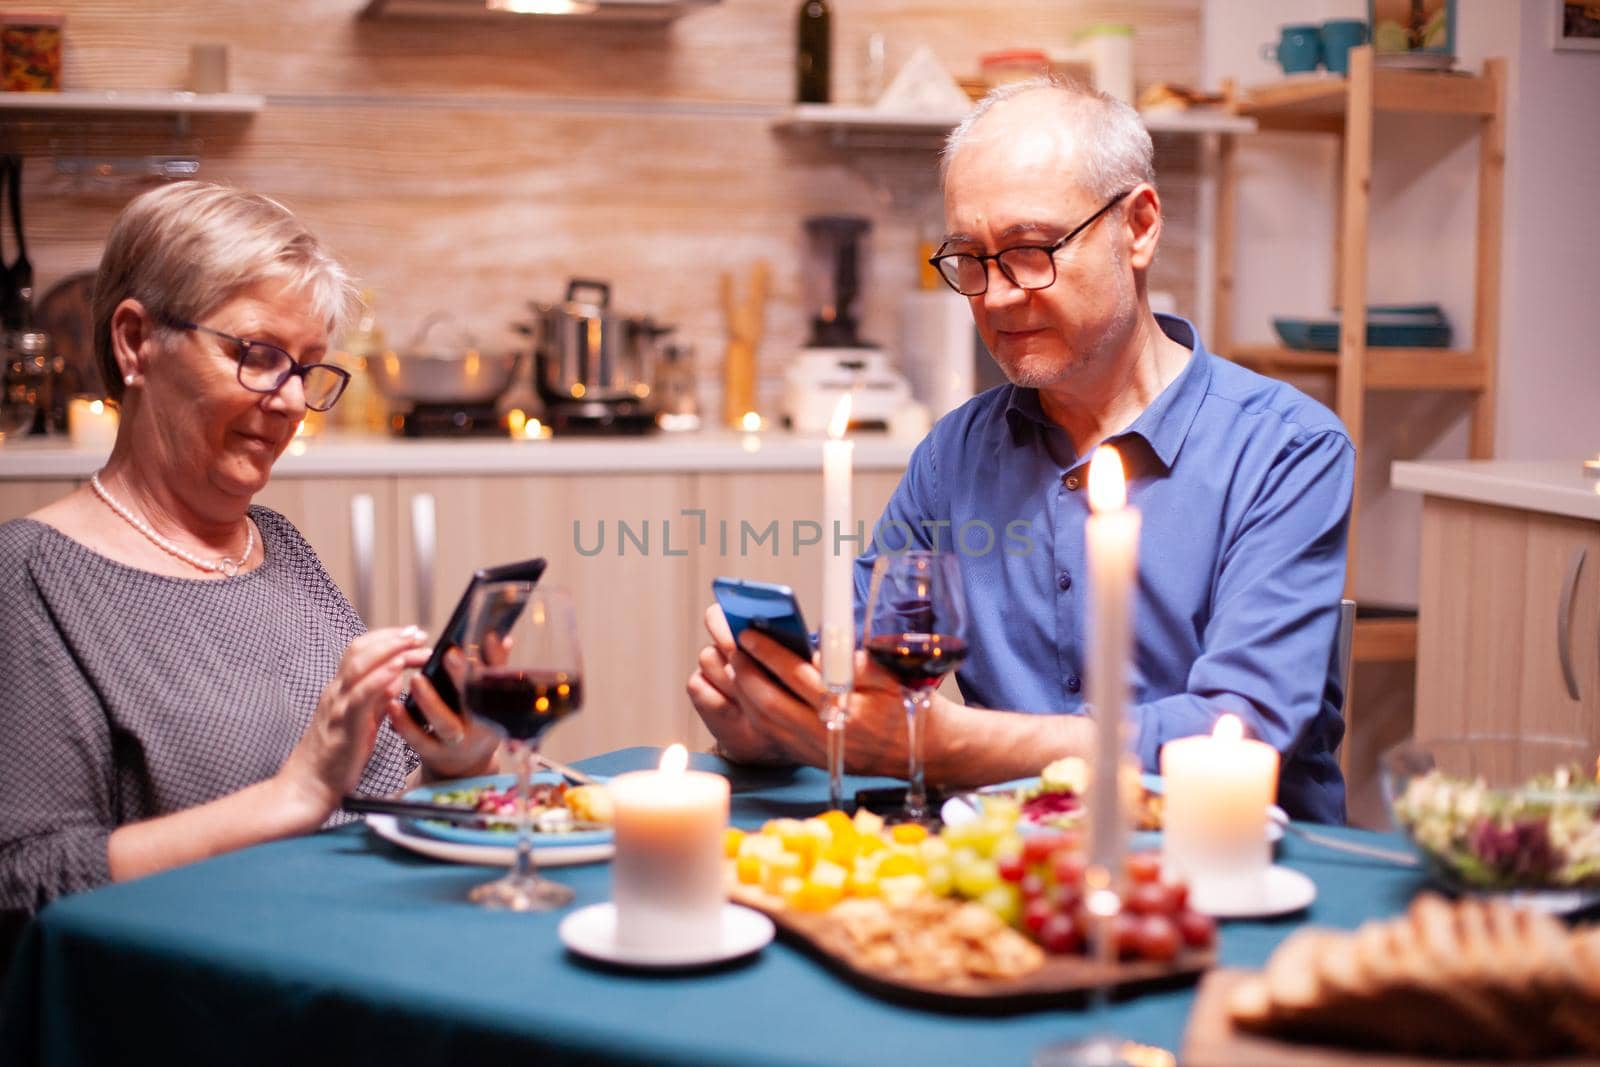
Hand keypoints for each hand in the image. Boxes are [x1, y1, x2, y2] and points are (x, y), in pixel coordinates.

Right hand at [277, 626, 431, 825]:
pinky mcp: (343, 725)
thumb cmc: (335, 758)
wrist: (308, 788)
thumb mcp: (361, 723)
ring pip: (358, 666)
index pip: (360, 651)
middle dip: (391, 637)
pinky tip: (398, 668)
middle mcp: (336, 692)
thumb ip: (376, 701)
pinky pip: (361, 696)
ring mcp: (337, 706)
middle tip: (419, 633)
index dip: (386, 638)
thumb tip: (395, 681)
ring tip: (415, 644)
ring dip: (389, 650)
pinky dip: (379, 678)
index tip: (412, 634)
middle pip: (359, 651)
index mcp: (340, 690)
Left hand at [387, 648, 500, 779]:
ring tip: (416, 678)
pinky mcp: (433, 753)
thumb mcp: (490, 699)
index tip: (484, 637)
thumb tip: (502, 638)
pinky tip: (393, 705)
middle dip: (463, 678)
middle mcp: (481, 727)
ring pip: (445, 724)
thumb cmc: (476, 720)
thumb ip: (494, 668)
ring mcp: (457, 742)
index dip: (494, 661)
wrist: (464, 765)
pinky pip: (418, 740)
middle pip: (475, 704)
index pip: (497, 681)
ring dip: (430, 701)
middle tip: (449, 654)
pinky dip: (405, 723)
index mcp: (497, 708)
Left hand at [686, 604, 938, 778]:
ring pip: (764, 721)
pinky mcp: (809, 758)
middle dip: (746, 672)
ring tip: (737, 665)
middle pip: (769, 702)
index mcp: (847, 709)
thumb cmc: (907, 706)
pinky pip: (771, 734)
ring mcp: (814, 750)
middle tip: (734, 648)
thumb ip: (854, 662)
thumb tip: (816, 649)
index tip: (750, 633)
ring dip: (744, 692)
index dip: (769, 653)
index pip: (796, 676)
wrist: (924, 752)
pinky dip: (754, 711)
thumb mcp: (889, 676)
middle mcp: (825, 733)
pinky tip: (749, 692)